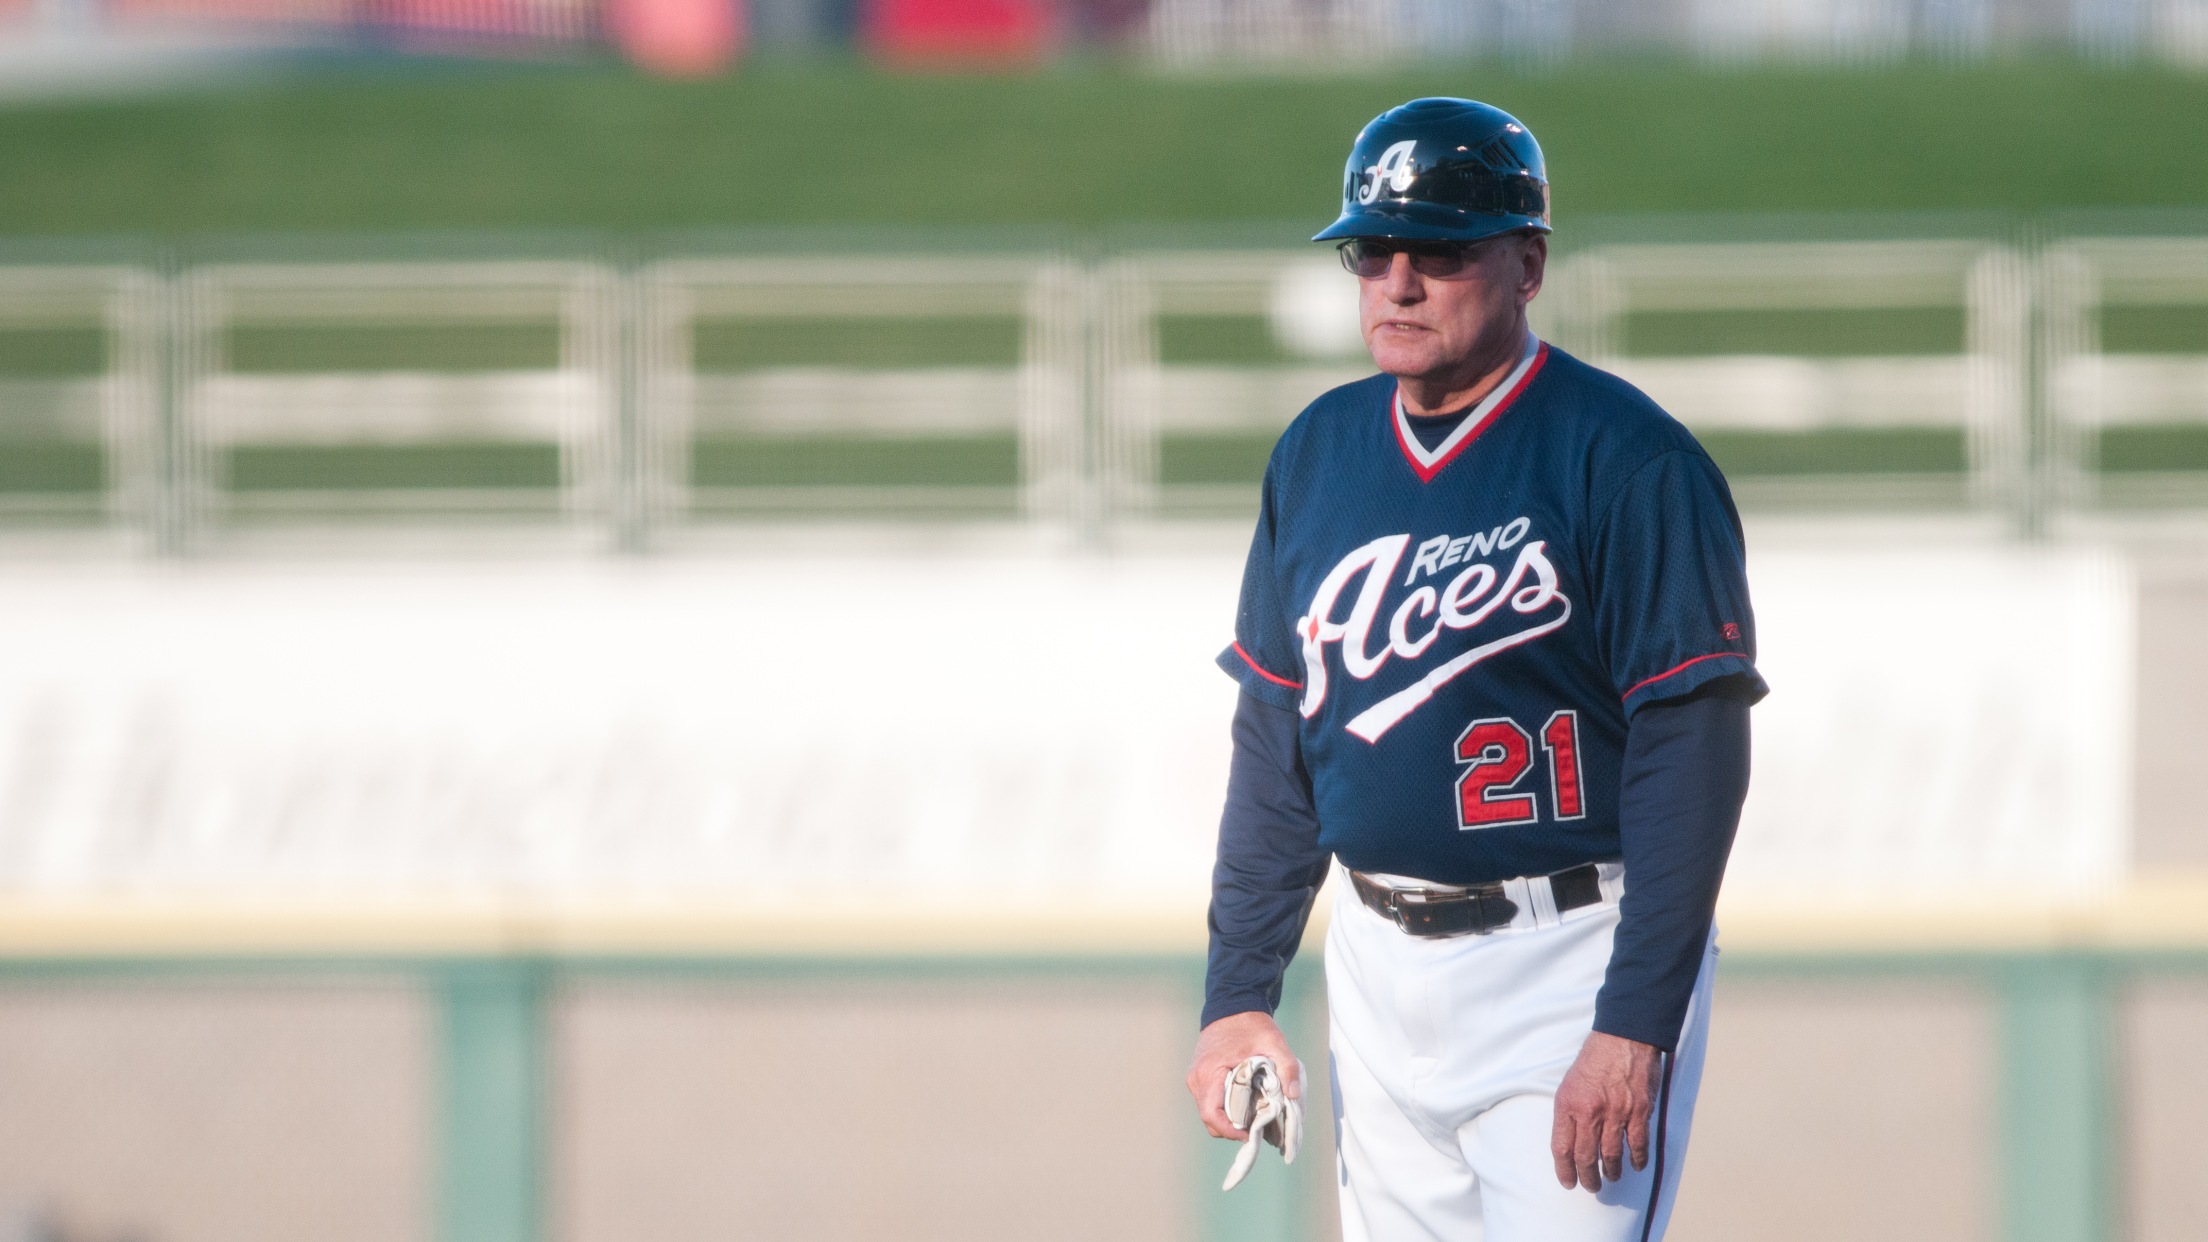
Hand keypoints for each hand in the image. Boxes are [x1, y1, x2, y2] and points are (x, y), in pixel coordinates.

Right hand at [1187, 1011, 1301, 1139]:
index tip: (1251, 1133)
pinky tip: (1245, 1103)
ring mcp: (1196, 1079)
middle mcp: (1197, 1079)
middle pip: (1210, 1120)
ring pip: (1209, 1113)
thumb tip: (1294, 1095)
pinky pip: (1210, 1102)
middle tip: (1257, 1126)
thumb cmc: (1251, 1025)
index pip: (1211, 1115)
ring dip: (1230, 1119)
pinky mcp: (1200, 1077)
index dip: (1231, 1131)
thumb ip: (1288, 1068)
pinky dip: (1226, 1109)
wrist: (1232, 1006)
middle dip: (1233, 1129)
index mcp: (1209, 1073)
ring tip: (1253, 1114)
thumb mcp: (1274, 1043)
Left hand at [1550, 1031, 1661, 1191]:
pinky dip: (1637, 1159)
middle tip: (1591, 1186)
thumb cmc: (1594, 1059)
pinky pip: (1637, 1144)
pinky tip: (1635, 1166)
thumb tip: (1572, 1141)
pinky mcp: (1638, 1111)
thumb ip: (1569, 1113)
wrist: (1623, 1037)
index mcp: (1568, 1104)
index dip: (1564, 1170)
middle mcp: (1590, 1111)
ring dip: (1611, 1172)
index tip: (1568, 1181)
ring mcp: (1616, 1112)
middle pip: (1585, 1157)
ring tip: (1611, 1178)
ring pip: (1611, 1155)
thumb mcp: (1569, 1083)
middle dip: (1587, 1177)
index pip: (1561, 1147)